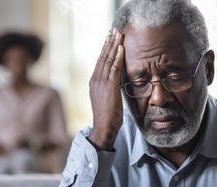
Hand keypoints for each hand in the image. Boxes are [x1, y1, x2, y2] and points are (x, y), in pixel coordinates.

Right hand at [88, 28, 124, 150]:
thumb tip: (116, 81)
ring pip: (108, 59)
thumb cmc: (107, 116)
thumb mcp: (107, 98)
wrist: (104, 126)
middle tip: (114, 30)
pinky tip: (121, 47)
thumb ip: (110, 87)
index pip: (100, 61)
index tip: (110, 38)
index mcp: (94, 81)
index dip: (105, 48)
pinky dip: (117, 56)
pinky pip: (114, 67)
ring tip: (118, 34)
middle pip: (103, 56)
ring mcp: (101, 82)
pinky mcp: (109, 86)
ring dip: (114, 45)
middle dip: (109, 42)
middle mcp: (96, 79)